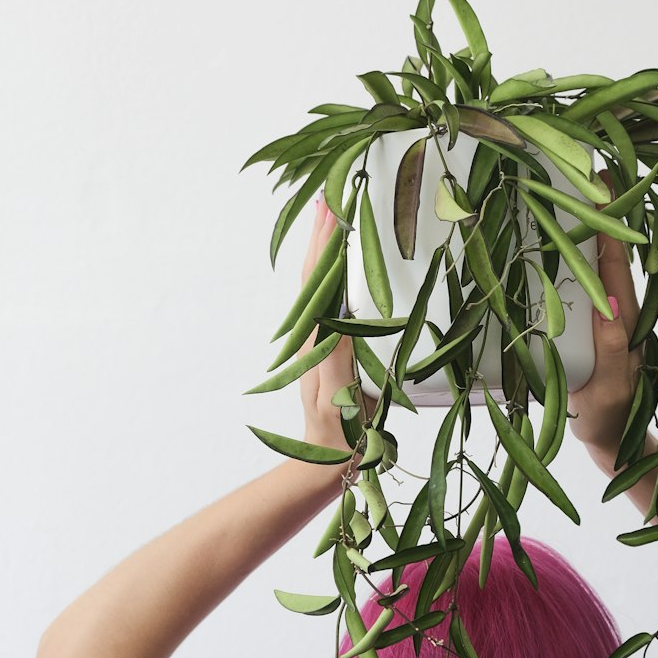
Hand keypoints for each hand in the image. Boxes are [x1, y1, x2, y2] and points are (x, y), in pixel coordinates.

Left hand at [298, 194, 374, 454]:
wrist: (326, 462)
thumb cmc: (340, 435)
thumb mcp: (343, 399)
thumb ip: (338, 360)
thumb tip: (338, 319)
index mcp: (317, 342)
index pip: (318, 283)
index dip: (324, 245)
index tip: (331, 208)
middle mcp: (313, 337)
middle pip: (314, 276)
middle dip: (321, 235)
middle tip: (330, 196)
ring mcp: (319, 343)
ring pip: (319, 286)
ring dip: (325, 250)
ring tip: (334, 217)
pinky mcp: (329, 350)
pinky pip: (329, 302)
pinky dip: (334, 274)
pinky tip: (344, 265)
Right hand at [566, 168, 643, 460]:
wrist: (612, 442)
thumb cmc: (610, 418)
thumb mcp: (610, 389)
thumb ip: (613, 350)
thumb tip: (611, 304)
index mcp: (625, 317)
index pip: (615, 258)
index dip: (609, 218)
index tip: (600, 179)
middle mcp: (615, 307)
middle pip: (605, 248)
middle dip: (596, 208)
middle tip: (577, 165)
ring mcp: (602, 315)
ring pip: (591, 262)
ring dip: (580, 225)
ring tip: (560, 187)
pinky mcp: (587, 325)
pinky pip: (577, 282)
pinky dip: (566, 254)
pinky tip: (545, 239)